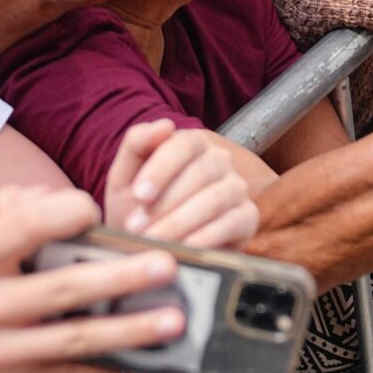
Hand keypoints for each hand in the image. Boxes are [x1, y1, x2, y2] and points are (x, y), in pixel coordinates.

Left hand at [101, 119, 257, 247]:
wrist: (152, 247)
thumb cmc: (137, 209)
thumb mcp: (124, 178)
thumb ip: (136, 145)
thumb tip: (164, 124)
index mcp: (192, 143)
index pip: (184, 145)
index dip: (161, 169)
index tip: (138, 196)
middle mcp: (220, 160)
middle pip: (201, 172)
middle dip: (165, 203)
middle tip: (136, 228)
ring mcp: (237, 188)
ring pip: (215, 198)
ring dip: (180, 222)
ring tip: (153, 241)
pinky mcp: (248, 218)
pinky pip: (232, 223)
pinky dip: (205, 237)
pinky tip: (183, 249)